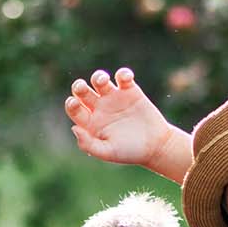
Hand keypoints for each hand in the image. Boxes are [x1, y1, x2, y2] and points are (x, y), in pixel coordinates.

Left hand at [65, 68, 179, 171]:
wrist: (156, 146)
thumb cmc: (130, 152)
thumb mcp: (108, 152)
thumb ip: (89, 144)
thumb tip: (74, 128)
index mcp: (90, 122)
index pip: (74, 109)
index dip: (71, 104)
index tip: (74, 103)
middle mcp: (99, 108)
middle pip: (82, 91)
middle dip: (79, 86)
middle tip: (81, 87)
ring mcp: (114, 98)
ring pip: (99, 80)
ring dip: (99, 76)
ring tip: (103, 81)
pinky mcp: (130, 91)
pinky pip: (123, 77)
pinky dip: (123, 74)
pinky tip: (126, 79)